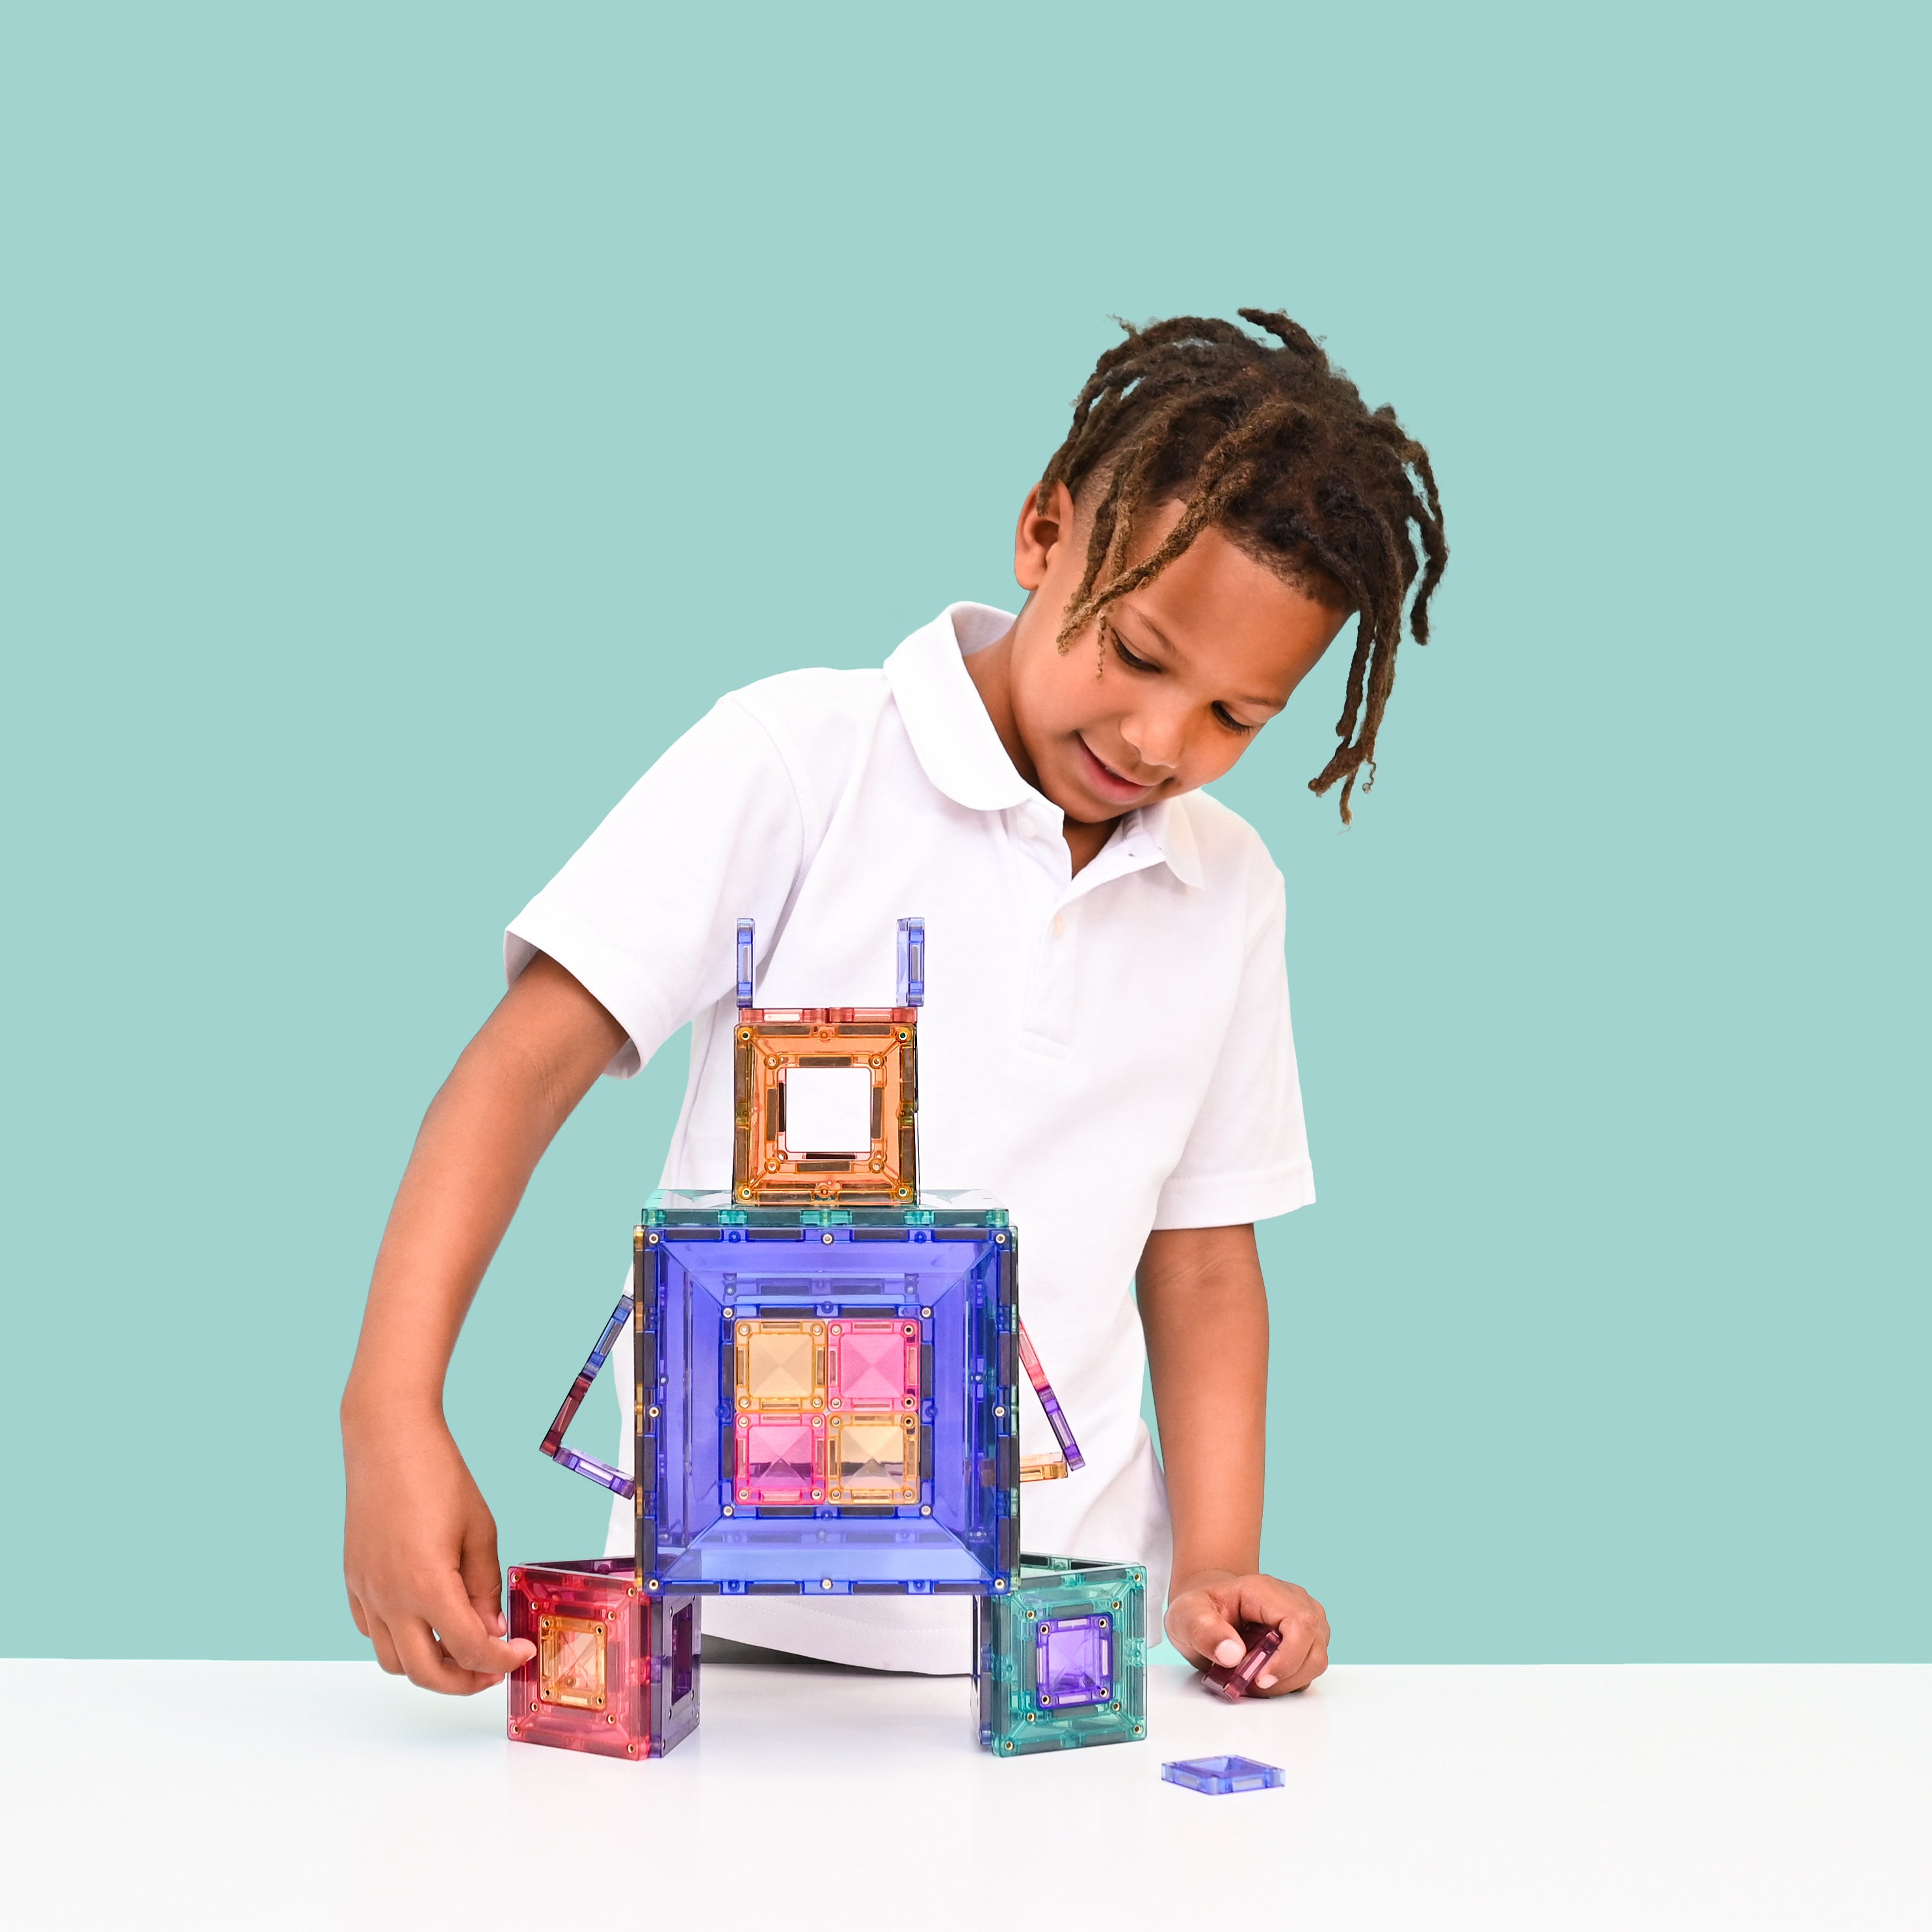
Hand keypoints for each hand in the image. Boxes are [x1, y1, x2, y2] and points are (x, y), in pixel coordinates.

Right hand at [341, 1407, 534, 1693]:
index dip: (501, 1660)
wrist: (389, 1440)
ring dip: (429, 1666)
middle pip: (425, 1673)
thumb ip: (485, 1587)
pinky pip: (372, 1632)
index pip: (469, 1649)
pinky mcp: (353, 1581)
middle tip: (493, 1668)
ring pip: (393, 1661)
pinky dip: (399, 1641)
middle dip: (465, 1681)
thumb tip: (490, 1630)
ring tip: (461, 1647)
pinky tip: (425, 1619)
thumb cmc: (438, 1475)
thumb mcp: (480, 1531)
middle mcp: (390, 1597)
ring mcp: (366, 1592)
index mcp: (427, 1585)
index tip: (520, 1653)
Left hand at [1165, 1569, 1329, 1694]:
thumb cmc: (1200, 1609)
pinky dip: (1288, 1681)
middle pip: (1313, 1647)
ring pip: (1315, 1661)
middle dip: (1284, 1676)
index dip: (1288, 1658)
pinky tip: (1261, 1675)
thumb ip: (1204, 1631)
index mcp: (1266, 1591)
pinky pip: (1309, 1668)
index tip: (1260, 1679)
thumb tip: (1232, 1654)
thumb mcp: (1187, 1615)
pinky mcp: (1306, 1639)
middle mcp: (1295, 1601)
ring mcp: (1305, 1620)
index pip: (1300, 1624)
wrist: (1207, 1609)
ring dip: (1286, 1681)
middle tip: (1248, 1681)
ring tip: (1251, 1678)